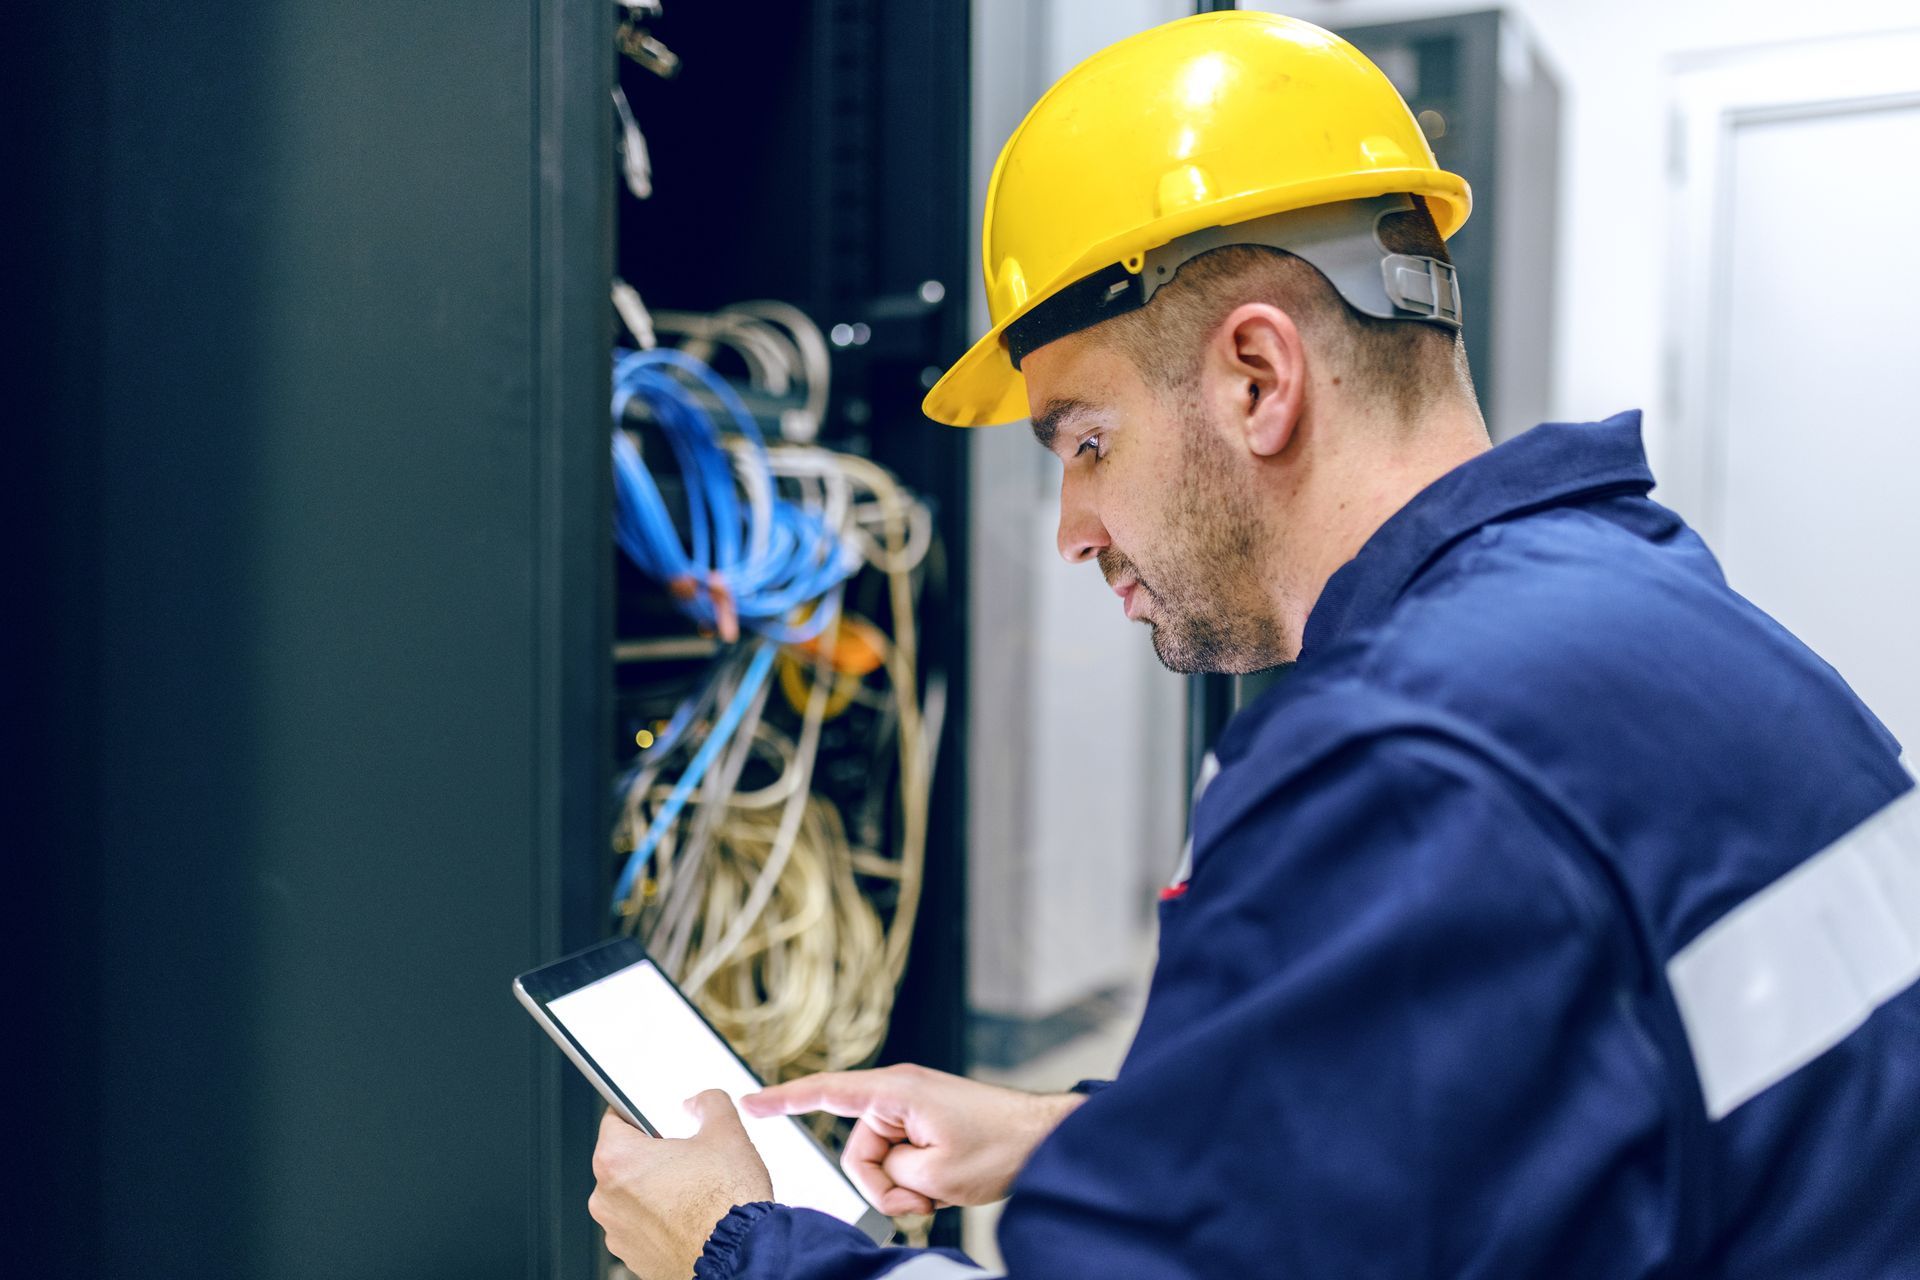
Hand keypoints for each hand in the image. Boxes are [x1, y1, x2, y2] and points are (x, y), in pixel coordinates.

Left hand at [588, 1090, 773, 1279]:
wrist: (739, 1257)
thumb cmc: (726, 1203)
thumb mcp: (726, 1132)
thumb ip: (709, 1104)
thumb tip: (703, 1101)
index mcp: (616, 1160)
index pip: (616, 1118)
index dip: (643, 1114)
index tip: (658, 1118)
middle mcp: (606, 1199)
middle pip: (625, 1161)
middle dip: (654, 1156)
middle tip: (689, 1157)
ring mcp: (618, 1233)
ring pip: (634, 1197)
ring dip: (657, 1191)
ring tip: (695, 1191)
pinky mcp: (634, 1259)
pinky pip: (643, 1227)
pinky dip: (662, 1221)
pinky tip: (693, 1217)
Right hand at [743, 1064, 1082, 1214]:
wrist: (1043, 1138)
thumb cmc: (1000, 1145)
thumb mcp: (935, 1172)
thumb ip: (891, 1171)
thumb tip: (885, 1171)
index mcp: (895, 1092)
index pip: (827, 1092)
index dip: (785, 1100)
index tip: (749, 1104)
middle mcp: (900, 1094)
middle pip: (858, 1151)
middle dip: (884, 1182)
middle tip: (921, 1195)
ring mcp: (914, 1109)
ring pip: (880, 1162)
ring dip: (905, 1184)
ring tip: (940, 1187)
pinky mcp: (926, 1125)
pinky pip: (901, 1159)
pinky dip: (918, 1179)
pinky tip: (945, 1183)